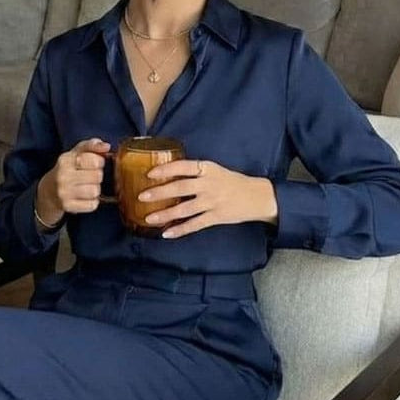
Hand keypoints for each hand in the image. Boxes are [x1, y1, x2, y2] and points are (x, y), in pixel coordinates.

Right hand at [35, 138, 110, 226]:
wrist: (48, 191)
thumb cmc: (67, 170)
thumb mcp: (76, 153)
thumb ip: (91, 146)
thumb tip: (106, 146)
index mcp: (66, 160)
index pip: (95, 160)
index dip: (99, 161)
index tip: (95, 163)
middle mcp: (63, 176)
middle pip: (97, 176)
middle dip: (98, 175)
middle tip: (90, 176)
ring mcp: (64, 192)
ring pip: (95, 191)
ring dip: (95, 189)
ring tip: (88, 186)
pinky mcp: (67, 206)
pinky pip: (92, 205)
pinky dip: (92, 202)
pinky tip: (85, 197)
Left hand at [137, 158, 277, 238]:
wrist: (257, 196)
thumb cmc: (231, 182)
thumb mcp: (214, 170)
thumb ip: (195, 172)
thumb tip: (167, 174)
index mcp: (207, 169)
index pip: (183, 166)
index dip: (166, 170)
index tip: (149, 174)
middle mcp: (209, 184)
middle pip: (180, 187)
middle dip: (159, 192)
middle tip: (142, 196)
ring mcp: (212, 202)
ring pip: (184, 209)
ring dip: (165, 214)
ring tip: (149, 218)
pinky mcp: (216, 217)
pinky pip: (195, 224)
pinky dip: (180, 230)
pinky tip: (167, 233)